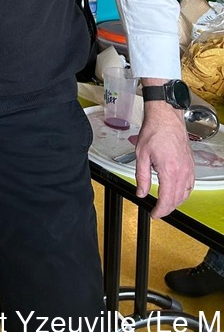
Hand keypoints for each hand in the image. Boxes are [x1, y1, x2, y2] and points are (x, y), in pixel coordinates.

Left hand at [134, 100, 194, 217]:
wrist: (166, 118)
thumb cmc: (154, 131)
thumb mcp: (141, 155)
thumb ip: (141, 176)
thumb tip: (141, 192)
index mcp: (169, 171)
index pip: (167, 199)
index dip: (160, 210)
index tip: (154, 214)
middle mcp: (182, 172)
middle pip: (177, 199)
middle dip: (167, 208)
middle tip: (158, 211)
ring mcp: (188, 168)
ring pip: (186, 194)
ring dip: (176, 202)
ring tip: (166, 204)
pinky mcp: (191, 164)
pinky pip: (190, 185)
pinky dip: (184, 193)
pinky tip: (177, 192)